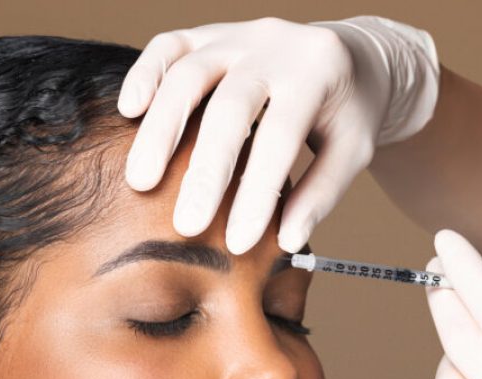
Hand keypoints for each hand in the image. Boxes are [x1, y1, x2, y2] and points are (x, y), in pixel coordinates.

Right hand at [117, 16, 438, 253]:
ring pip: (189, 74)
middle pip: (230, 108)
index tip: (239, 243)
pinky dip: (146, 75)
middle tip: (186, 226)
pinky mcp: (210, 33)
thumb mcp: (352, 151)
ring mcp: (238, 34)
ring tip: (142, 181)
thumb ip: (321, 193)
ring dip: (162, 130)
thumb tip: (288, 241)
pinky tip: (130, 112)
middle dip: (206, 171)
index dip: (257, 193)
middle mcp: (274, 45)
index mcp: (318, 73)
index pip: (280, 139)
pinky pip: (169, 46)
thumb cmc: (349, 112)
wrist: (347, 56)